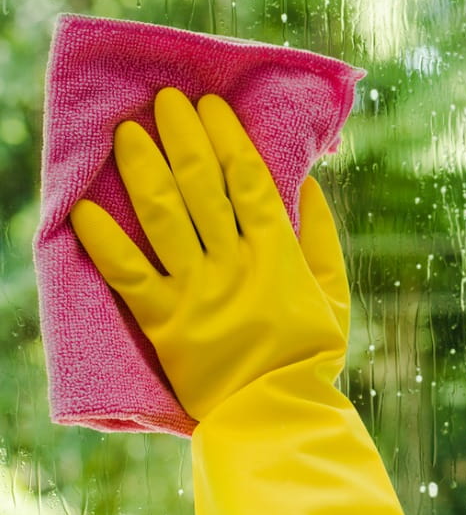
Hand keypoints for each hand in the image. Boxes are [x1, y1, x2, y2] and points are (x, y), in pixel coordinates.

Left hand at [70, 87, 348, 420]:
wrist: (275, 412)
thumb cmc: (310, 354)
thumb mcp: (334, 294)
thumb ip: (322, 238)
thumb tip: (308, 185)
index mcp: (276, 252)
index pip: (247, 179)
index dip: (227, 137)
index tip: (211, 106)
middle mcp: (233, 262)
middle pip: (203, 185)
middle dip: (183, 136)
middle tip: (166, 102)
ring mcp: (195, 290)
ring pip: (163, 216)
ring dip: (144, 169)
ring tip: (128, 133)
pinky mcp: (163, 321)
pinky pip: (127, 274)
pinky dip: (104, 242)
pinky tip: (83, 209)